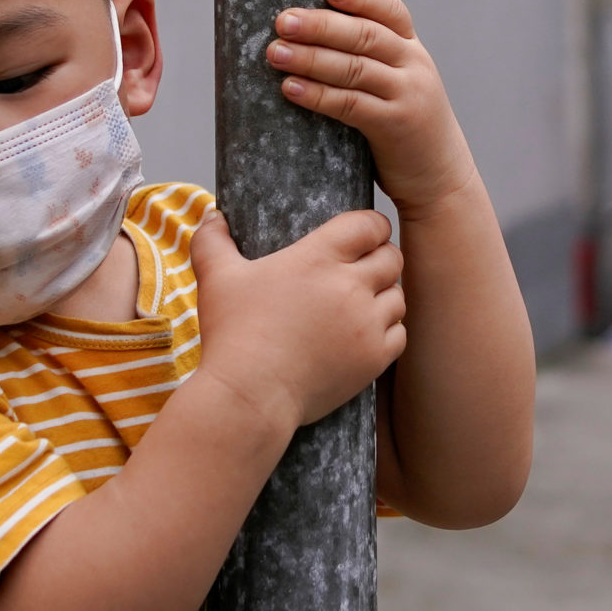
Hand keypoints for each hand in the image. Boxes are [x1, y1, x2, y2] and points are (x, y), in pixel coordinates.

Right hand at [188, 209, 406, 434]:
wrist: (250, 396)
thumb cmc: (233, 335)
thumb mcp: (216, 278)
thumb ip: (212, 240)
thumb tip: (213, 215)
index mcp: (318, 258)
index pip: (370, 225)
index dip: (372, 227)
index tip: (365, 235)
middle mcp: (350, 286)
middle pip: (391, 258)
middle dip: (380, 259)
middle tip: (364, 269)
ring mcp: (366, 324)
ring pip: (398, 297)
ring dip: (384, 296)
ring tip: (364, 303)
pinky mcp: (374, 358)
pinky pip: (399, 334)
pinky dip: (388, 331)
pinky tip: (367, 334)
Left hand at [265, 0, 478, 215]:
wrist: (440, 177)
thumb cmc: (404, 126)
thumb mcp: (398, 83)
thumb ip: (368, 59)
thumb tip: (304, 36)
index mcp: (412, 48)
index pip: (389, 10)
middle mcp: (414, 65)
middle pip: (365, 35)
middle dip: (320, 25)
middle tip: (282, 21)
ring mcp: (407, 94)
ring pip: (355, 68)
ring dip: (311, 58)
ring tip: (275, 53)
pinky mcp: (395, 125)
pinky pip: (351, 104)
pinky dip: (318, 95)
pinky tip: (290, 88)